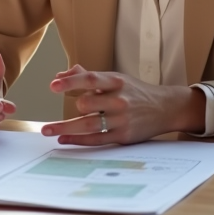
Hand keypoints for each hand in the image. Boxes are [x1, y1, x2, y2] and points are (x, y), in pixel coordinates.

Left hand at [39, 64, 204, 145]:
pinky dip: (78, 140)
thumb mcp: (115, 79)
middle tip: (69, 106)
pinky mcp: (123, 136)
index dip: (71, 82)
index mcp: (116, 82)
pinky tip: (64, 139)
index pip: (90, 79)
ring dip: (66, 128)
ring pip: (89, 124)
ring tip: (47, 130)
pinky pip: (97, 139)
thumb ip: (87, 76)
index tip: (53, 85)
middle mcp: (119, 100)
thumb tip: (61, 74)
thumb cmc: (134, 91)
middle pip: (88, 103)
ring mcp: (122, 120)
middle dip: (75, 105)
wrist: (166, 108)